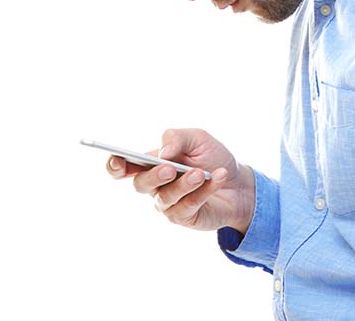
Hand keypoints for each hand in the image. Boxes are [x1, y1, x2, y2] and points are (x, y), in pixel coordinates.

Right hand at [106, 128, 255, 233]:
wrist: (239, 182)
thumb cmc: (212, 158)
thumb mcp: (197, 138)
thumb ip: (176, 138)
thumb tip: (162, 153)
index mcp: (152, 163)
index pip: (123, 167)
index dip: (115, 165)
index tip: (117, 160)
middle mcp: (155, 185)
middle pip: (140, 184)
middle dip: (153, 176)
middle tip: (169, 168)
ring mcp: (168, 203)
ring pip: (166, 197)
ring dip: (184, 184)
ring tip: (201, 174)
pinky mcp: (184, 217)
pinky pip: (189, 205)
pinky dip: (205, 190)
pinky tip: (218, 177)